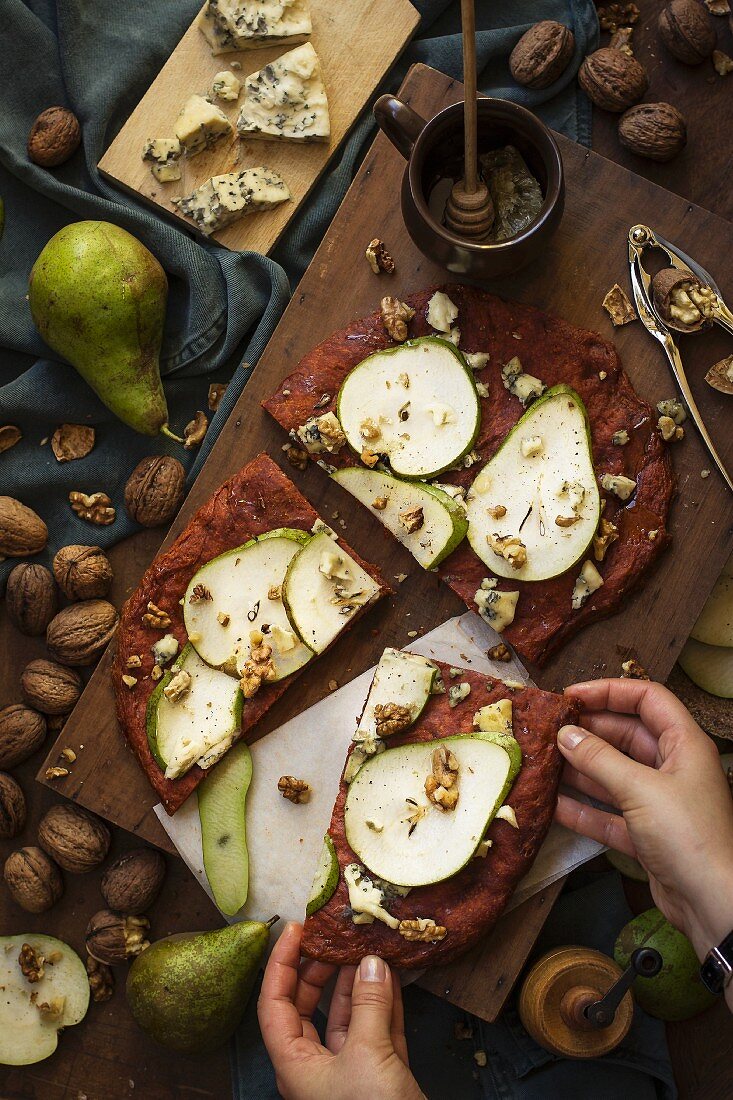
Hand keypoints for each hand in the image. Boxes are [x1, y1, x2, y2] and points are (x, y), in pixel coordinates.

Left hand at [258, 921, 424, 1099]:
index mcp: (294, 1064)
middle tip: (335, 937)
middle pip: (306, 1006)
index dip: (280, 963)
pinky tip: (391, 976)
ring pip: (345, 1016)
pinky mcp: (380, 1078)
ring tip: (367, 948)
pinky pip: (375, 1031)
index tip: (296, 929)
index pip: (274, 1003)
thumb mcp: (368, 1057)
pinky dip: (383, 1003)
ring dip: (357, 982)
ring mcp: (349, 1073)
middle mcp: (316, 1067)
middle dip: (320, 969)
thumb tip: (372, 962)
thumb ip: (369, 1006)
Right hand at [555, 678, 732, 966]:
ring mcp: (659, 803)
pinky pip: (609, 813)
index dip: (609, 692)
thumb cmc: (689, 836)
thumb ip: (599, 759)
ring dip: (580, 770)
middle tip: (548, 731)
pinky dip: (583, 809)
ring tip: (542, 762)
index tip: (570, 696)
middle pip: (627, 735)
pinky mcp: (647, 835)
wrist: (715, 905)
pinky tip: (552, 804)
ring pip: (614, 775)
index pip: (647, 699)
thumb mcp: (640, 789)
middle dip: (588, 732)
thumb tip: (565, 734)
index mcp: (684, 744)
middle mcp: (673, 768)